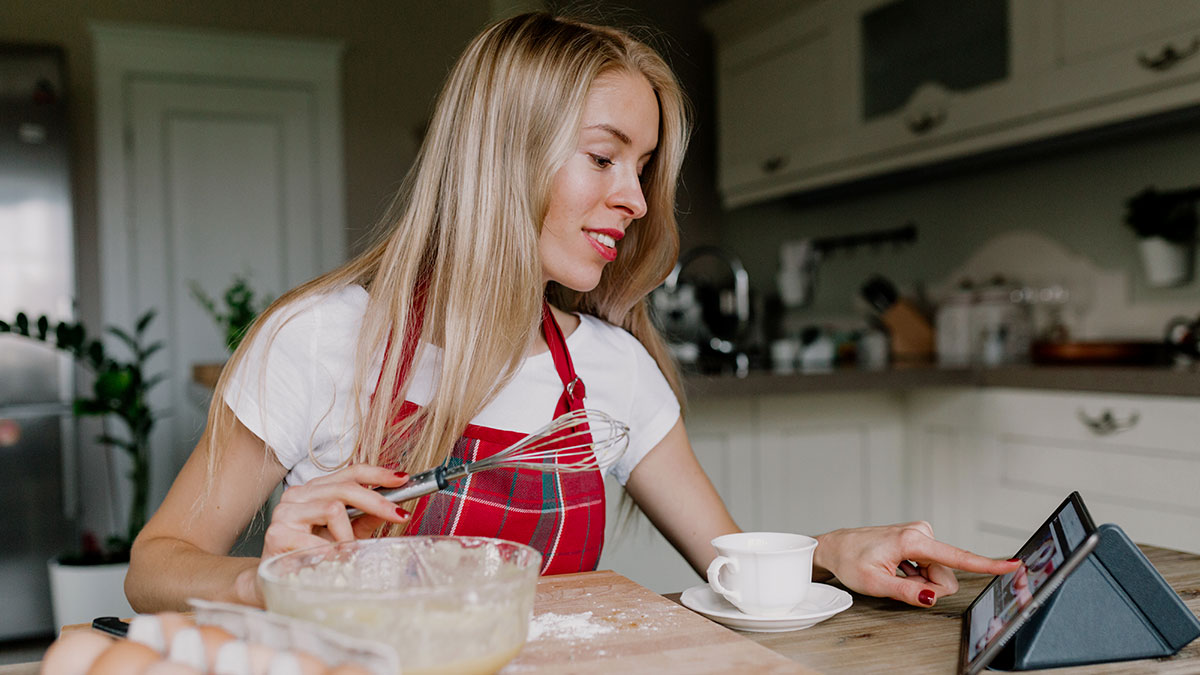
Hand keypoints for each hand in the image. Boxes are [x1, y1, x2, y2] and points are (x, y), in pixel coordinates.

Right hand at [262, 464, 411, 559]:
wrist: (275, 581)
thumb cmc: (309, 555)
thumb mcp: (344, 534)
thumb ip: (364, 520)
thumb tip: (393, 509)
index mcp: (315, 489)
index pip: (350, 472)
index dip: (378, 474)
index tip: (402, 479)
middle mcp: (299, 494)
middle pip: (345, 488)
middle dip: (377, 502)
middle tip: (398, 515)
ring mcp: (285, 511)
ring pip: (333, 508)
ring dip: (349, 535)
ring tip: (349, 552)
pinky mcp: (277, 533)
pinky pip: (318, 539)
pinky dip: (332, 552)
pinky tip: (332, 560)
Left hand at [814, 521, 1019, 607]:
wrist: (837, 546)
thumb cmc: (851, 561)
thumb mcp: (876, 584)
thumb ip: (908, 592)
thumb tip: (934, 597)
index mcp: (913, 541)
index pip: (958, 557)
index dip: (987, 564)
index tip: (1013, 564)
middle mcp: (921, 533)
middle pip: (945, 574)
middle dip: (927, 586)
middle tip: (899, 581)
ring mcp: (920, 534)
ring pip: (938, 572)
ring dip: (919, 580)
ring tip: (894, 572)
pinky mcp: (918, 538)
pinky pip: (930, 565)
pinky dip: (915, 573)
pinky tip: (896, 567)